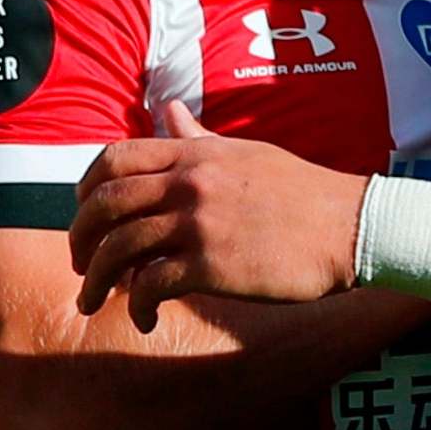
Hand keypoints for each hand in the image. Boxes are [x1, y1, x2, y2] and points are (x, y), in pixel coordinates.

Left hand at [70, 101, 365, 330]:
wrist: (351, 227)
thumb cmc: (303, 192)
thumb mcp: (248, 154)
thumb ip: (200, 138)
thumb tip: (170, 110)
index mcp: (199, 154)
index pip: (115, 159)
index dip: (85, 190)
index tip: (84, 217)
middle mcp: (192, 182)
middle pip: (104, 205)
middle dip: (79, 240)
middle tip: (81, 265)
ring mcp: (200, 222)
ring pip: (117, 250)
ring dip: (96, 282)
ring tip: (96, 301)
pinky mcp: (211, 265)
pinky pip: (149, 286)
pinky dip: (137, 307)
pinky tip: (146, 319)